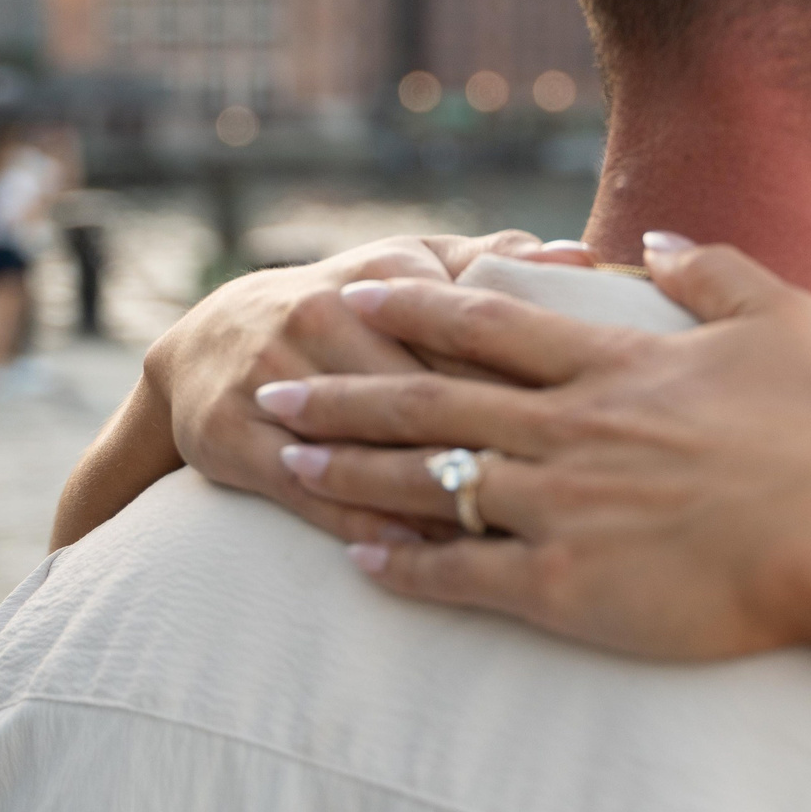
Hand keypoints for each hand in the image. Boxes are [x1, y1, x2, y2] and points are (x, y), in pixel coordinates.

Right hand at [49, 231, 594, 547]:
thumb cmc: (349, 303)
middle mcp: (329, 315)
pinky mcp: (232, 432)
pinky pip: (307, 490)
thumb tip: (580, 253)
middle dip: (497, 451)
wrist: (210, 339)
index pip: (476, 339)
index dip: (538, 391)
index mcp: (391, 273)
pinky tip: (417, 558)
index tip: (600, 438)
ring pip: (372, 447)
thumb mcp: (413, 267)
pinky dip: (363, 524)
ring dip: (436, 497)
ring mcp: (276, 375)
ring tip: (507, 541)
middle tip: (572, 507)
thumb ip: (496, 262)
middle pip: (430, 397)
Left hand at [255, 240, 810, 663]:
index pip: (489, 326)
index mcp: (616, 366)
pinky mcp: (569, 586)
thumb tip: (654, 240)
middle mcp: (571, 430)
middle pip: (430, 401)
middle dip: (342, 391)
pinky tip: (357, 563)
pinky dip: (404, 568)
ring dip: (350, 473)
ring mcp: (561, 508)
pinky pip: (462, 575)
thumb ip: (712, 270)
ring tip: (285, 465)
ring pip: (428, 482)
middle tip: (272, 385)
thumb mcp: (784, 317)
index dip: (414, 308)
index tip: (356, 295)